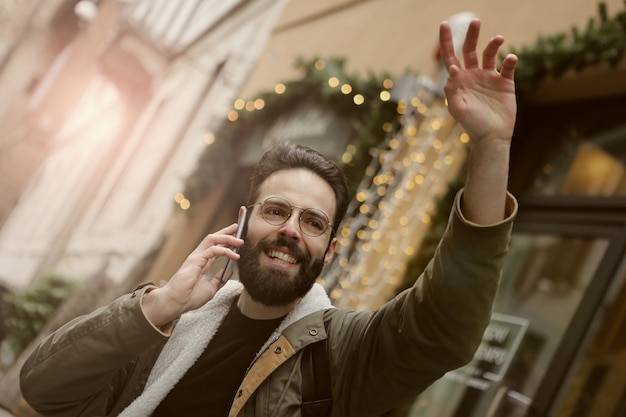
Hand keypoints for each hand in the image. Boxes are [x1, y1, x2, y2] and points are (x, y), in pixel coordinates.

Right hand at [142, 222, 243, 326]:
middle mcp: (199, 257)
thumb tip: (229, 272)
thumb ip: (219, 279)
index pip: (216, 246)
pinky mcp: (195, 260)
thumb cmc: (189, 297)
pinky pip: (213, 250)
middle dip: (226, 232)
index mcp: (202, 262)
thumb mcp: (211, 288)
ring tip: (240, 241)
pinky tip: (234, 255)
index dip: (226, 240)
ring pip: (212, 239)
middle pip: (213, 238)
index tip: (237, 236)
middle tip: (238, 227)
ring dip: (227, 238)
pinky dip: (225, 251)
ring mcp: (196, 257)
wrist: (176, 303)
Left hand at [438, 19, 517, 143]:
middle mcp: (473, 75)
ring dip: (494, 44)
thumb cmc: (472, 125)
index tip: (444, 24)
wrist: (492, 137)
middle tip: (475, 21)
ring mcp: (489, 77)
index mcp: (459, 80)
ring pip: (490, 54)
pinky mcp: (505, 82)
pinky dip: (510, 61)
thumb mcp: (458, 108)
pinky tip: (510, 59)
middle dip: (472, 35)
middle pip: (470, 50)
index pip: (451, 56)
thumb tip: (452, 69)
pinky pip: (507, 67)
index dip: (447, 41)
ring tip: (498, 39)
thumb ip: (452, 90)